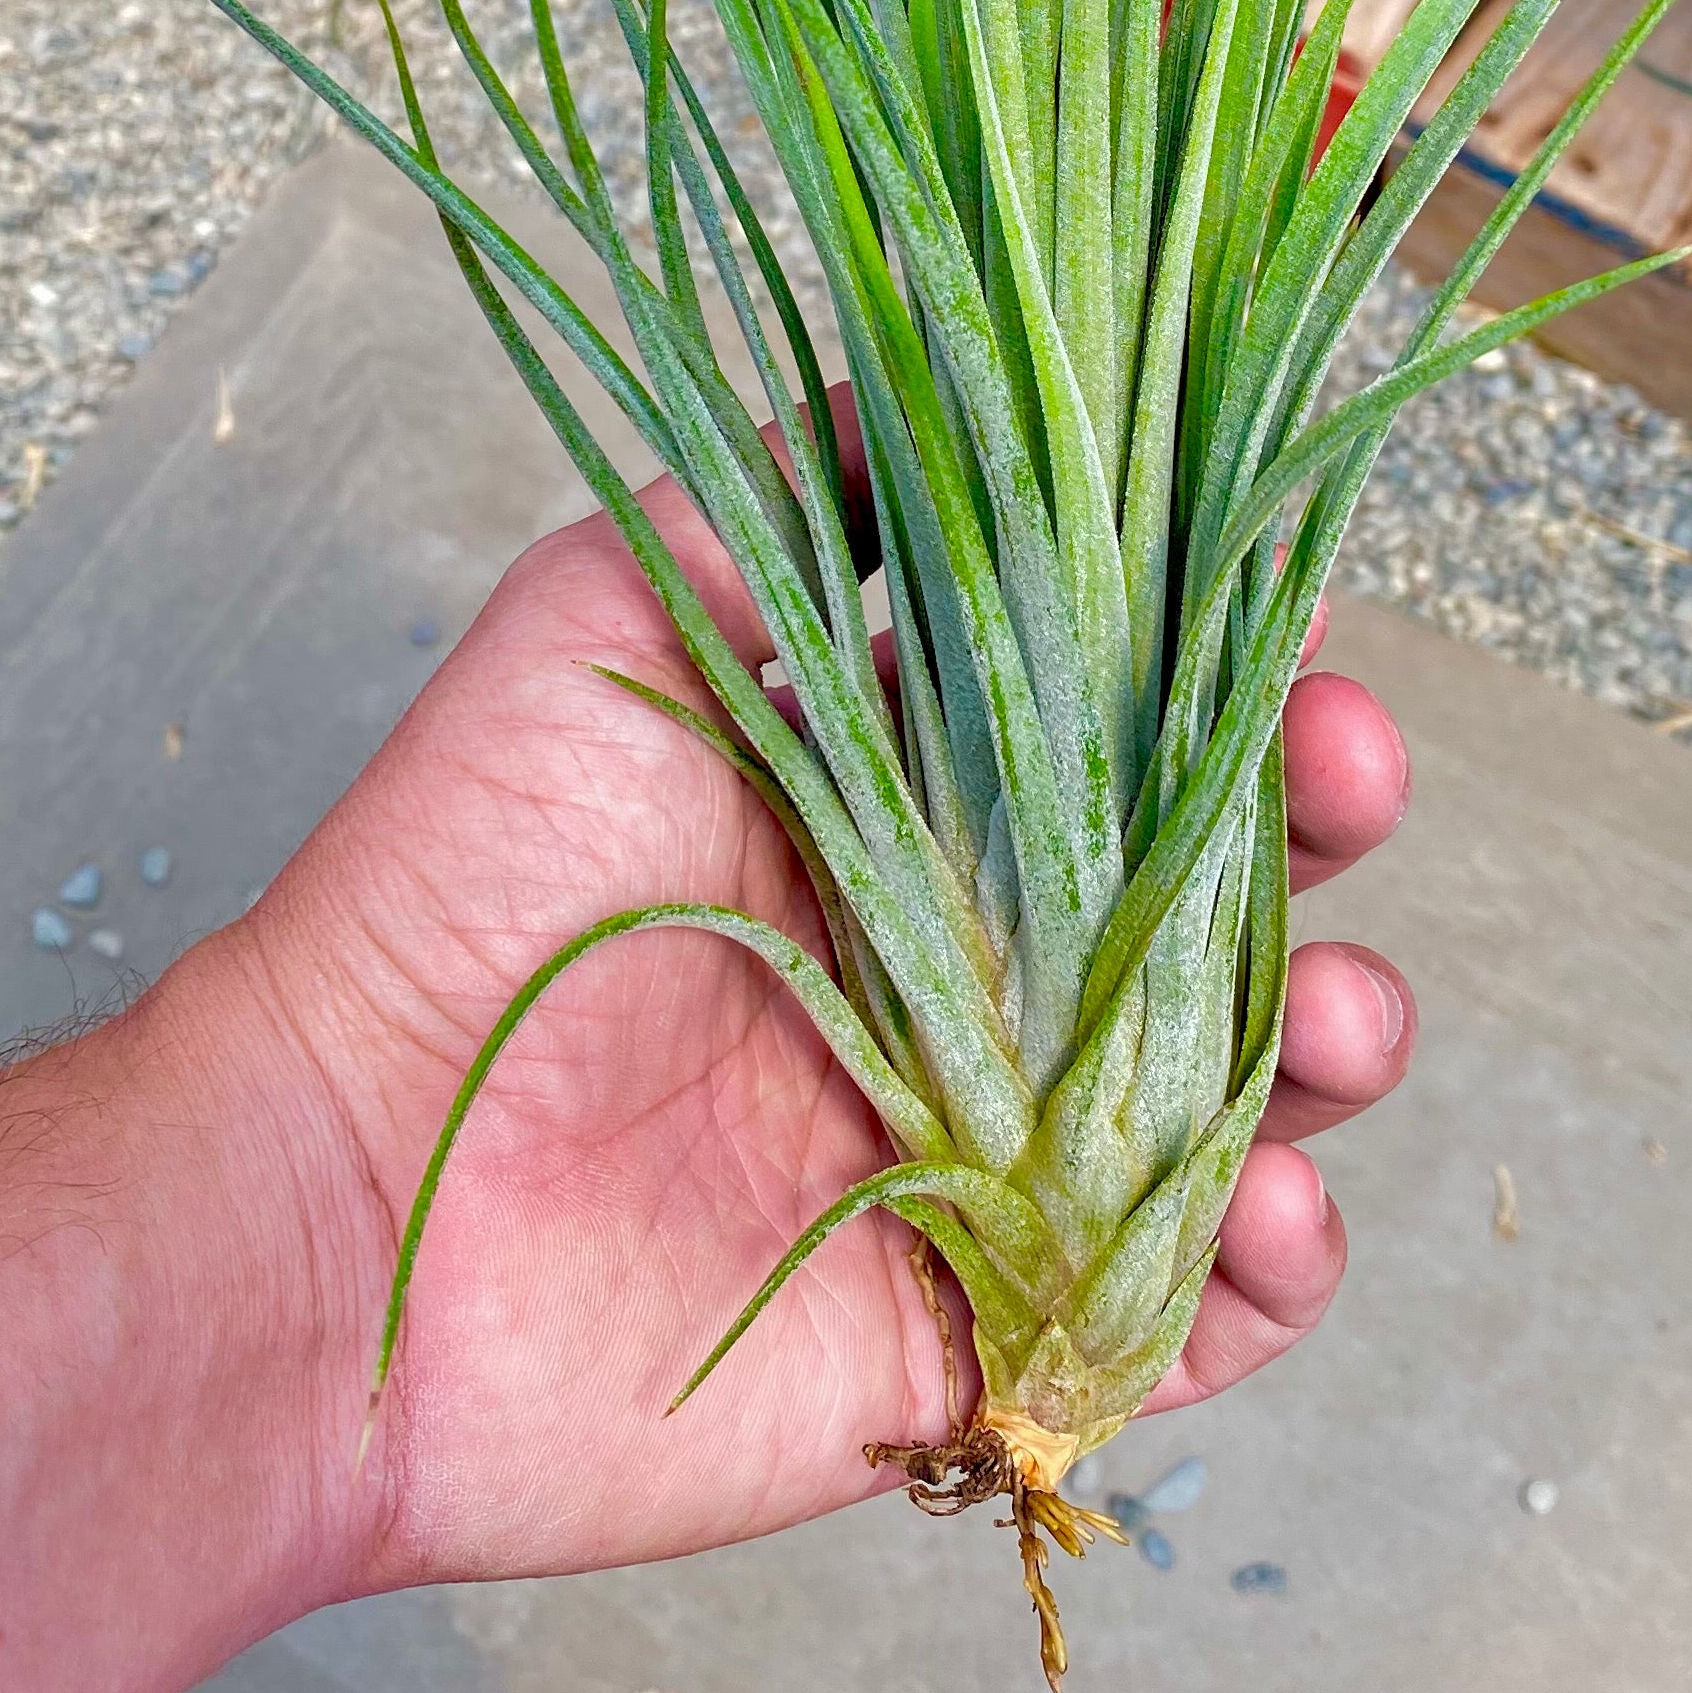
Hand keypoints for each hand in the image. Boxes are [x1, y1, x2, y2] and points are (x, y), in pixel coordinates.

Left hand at [226, 436, 1417, 1598]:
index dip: (1229, 670)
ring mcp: (973, 1155)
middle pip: (1207, 896)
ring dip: (1331, 1045)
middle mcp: (952, 971)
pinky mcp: (965, 1331)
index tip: (1301, 618)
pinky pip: (1175, 1311)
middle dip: (1320, 832)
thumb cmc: (459, 875)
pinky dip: (1269, 1272)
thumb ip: (789, 499)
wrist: (340, 1192)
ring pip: (1228, 1094)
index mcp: (892, 809)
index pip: (1116, 726)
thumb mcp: (615, 609)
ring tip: (1342, 1020)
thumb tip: (924, 361)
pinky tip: (1276, 1214)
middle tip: (1351, 782)